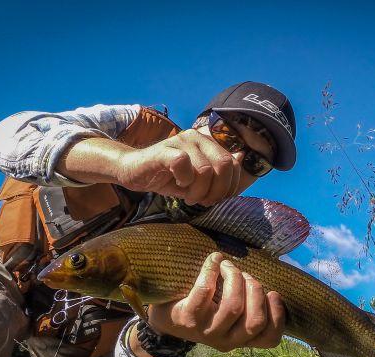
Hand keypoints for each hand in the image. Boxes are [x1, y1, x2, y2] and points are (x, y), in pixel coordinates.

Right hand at [119, 129, 241, 205]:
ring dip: (199, 191)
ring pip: (205, 170)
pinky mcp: (164, 150)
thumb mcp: (198, 177)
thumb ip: (219, 169)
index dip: (229, 186)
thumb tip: (240, 157)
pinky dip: (184, 181)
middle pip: (225, 165)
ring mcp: (181, 141)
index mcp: (208, 143)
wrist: (134, 171)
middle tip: (204, 201)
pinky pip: (183, 164)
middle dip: (217, 190)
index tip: (216, 198)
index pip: (233, 164)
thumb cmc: (168, 176)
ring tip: (188, 196)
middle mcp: (197, 137)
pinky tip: (178, 185)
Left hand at [147, 252, 285, 351]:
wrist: (165, 316)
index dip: (277, 315)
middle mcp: (226, 340)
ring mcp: (206, 331)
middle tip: (246, 275)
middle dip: (256, 291)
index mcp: (241, 339)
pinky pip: (205, 291)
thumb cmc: (204, 308)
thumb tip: (266, 276)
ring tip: (228, 266)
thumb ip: (248, 304)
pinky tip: (214, 260)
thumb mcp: (228, 313)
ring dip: (235, 279)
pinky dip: (212, 270)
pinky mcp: (187, 318)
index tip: (273, 293)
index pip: (269, 339)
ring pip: (233, 307)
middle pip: (255, 321)